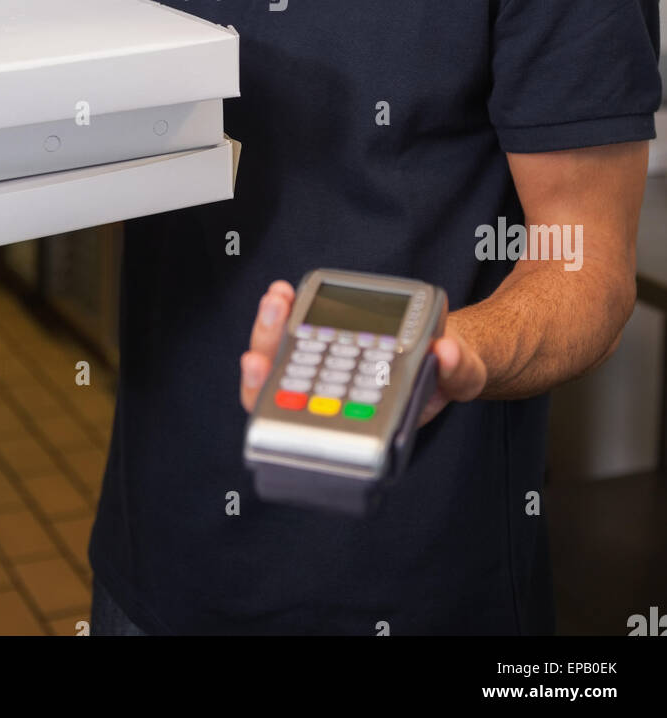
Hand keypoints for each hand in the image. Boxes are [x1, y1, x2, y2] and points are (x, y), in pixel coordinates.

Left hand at [240, 282, 487, 423]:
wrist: (443, 351)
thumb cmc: (444, 375)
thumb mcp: (461, 376)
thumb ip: (456, 370)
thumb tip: (445, 353)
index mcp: (356, 421)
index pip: (300, 425)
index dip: (268, 402)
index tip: (257, 366)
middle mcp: (330, 400)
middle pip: (276, 390)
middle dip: (263, 356)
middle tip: (260, 333)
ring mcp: (322, 370)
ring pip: (280, 359)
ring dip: (270, 328)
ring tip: (275, 298)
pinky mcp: (324, 342)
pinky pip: (295, 332)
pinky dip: (286, 312)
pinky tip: (284, 293)